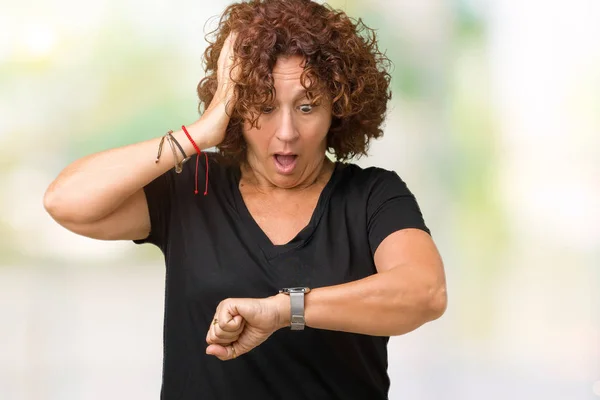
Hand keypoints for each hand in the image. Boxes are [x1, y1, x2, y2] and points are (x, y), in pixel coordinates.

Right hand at [187, 32, 240, 148]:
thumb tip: (231, 113)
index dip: (230, 56)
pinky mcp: (227, 98)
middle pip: (226, 63)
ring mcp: (224, 92)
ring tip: (236, 36)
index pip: (226, 70)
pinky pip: (233, 78)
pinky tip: (240, 56)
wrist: (201, 136)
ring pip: (229, 66)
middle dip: (230, 47)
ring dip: (232, 51)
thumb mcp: (224, 118)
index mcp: (222, 93)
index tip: (233, 43)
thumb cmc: (212, 132)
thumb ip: (229, 112)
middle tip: (234, 32)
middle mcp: (222, 89)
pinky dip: (236, 66)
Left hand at [206, 294, 289, 360]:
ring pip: (218, 331)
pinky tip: (242, 317)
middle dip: (230, 338)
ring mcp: (222, 309)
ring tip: (243, 322)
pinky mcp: (227, 304)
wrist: (271, 319)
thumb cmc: (257, 330)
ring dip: (235, 331)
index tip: (239, 335)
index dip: (227, 343)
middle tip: (242, 328)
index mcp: (219, 324)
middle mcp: (219, 315)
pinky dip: (236, 325)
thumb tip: (208, 350)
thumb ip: (224, 353)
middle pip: (213, 337)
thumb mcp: (238, 348)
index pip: (211, 341)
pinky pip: (223, 324)